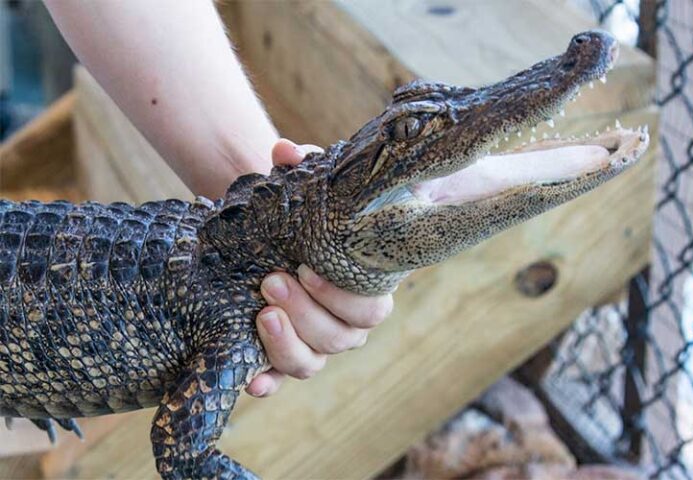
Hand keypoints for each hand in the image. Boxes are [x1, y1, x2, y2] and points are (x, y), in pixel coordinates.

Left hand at [245, 139, 393, 396]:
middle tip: (272, 282)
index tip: (309, 268)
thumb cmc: (304, 210)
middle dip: (308, 313)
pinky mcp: (285, 353)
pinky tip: (251, 381)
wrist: (273, 229)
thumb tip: (285, 152)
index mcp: (364, 286)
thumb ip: (304, 165)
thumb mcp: (306, 185)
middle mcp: (345, 321)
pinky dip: (268, 382)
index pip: (372, 306)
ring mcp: (316, 341)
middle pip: (342, 337)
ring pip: (314, 361)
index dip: (344, 296)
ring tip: (260, 313)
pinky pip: (282, 377)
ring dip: (287, 344)